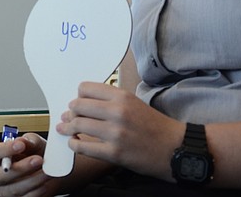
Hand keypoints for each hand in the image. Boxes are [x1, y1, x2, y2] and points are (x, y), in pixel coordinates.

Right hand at [0, 133, 62, 196]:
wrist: (50, 169)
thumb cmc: (36, 153)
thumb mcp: (34, 142)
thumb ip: (28, 140)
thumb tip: (22, 141)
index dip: (4, 149)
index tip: (20, 145)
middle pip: (0, 175)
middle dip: (21, 168)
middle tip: (37, 159)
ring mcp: (7, 190)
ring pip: (15, 189)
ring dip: (34, 179)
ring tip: (46, 170)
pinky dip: (38, 189)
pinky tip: (45, 181)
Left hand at [57, 81, 183, 181]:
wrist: (175, 148)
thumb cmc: (154, 126)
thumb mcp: (134, 103)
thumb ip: (110, 100)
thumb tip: (83, 102)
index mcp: (122, 96)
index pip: (85, 88)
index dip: (78, 95)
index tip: (77, 102)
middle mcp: (117, 112)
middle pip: (78, 106)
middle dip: (70, 112)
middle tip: (68, 116)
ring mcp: (115, 133)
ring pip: (78, 125)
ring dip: (68, 127)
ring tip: (65, 129)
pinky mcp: (114, 152)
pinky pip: (84, 147)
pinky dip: (74, 144)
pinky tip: (74, 143)